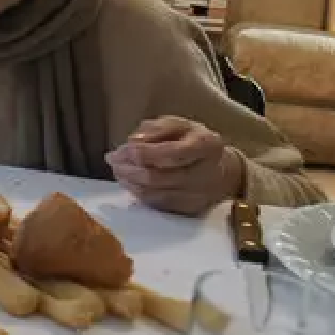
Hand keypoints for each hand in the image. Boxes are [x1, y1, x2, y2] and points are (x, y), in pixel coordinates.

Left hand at [105, 116, 243, 215]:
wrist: (222, 169)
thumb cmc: (193, 141)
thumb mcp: (178, 124)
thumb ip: (156, 129)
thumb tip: (134, 141)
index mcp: (206, 145)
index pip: (170, 153)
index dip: (142, 153)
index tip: (122, 149)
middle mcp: (205, 173)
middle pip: (157, 177)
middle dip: (128, 168)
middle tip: (112, 159)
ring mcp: (198, 195)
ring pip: (154, 194)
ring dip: (129, 182)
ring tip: (117, 169)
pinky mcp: (190, 209)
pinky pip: (157, 204)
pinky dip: (138, 193)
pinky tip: (129, 182)